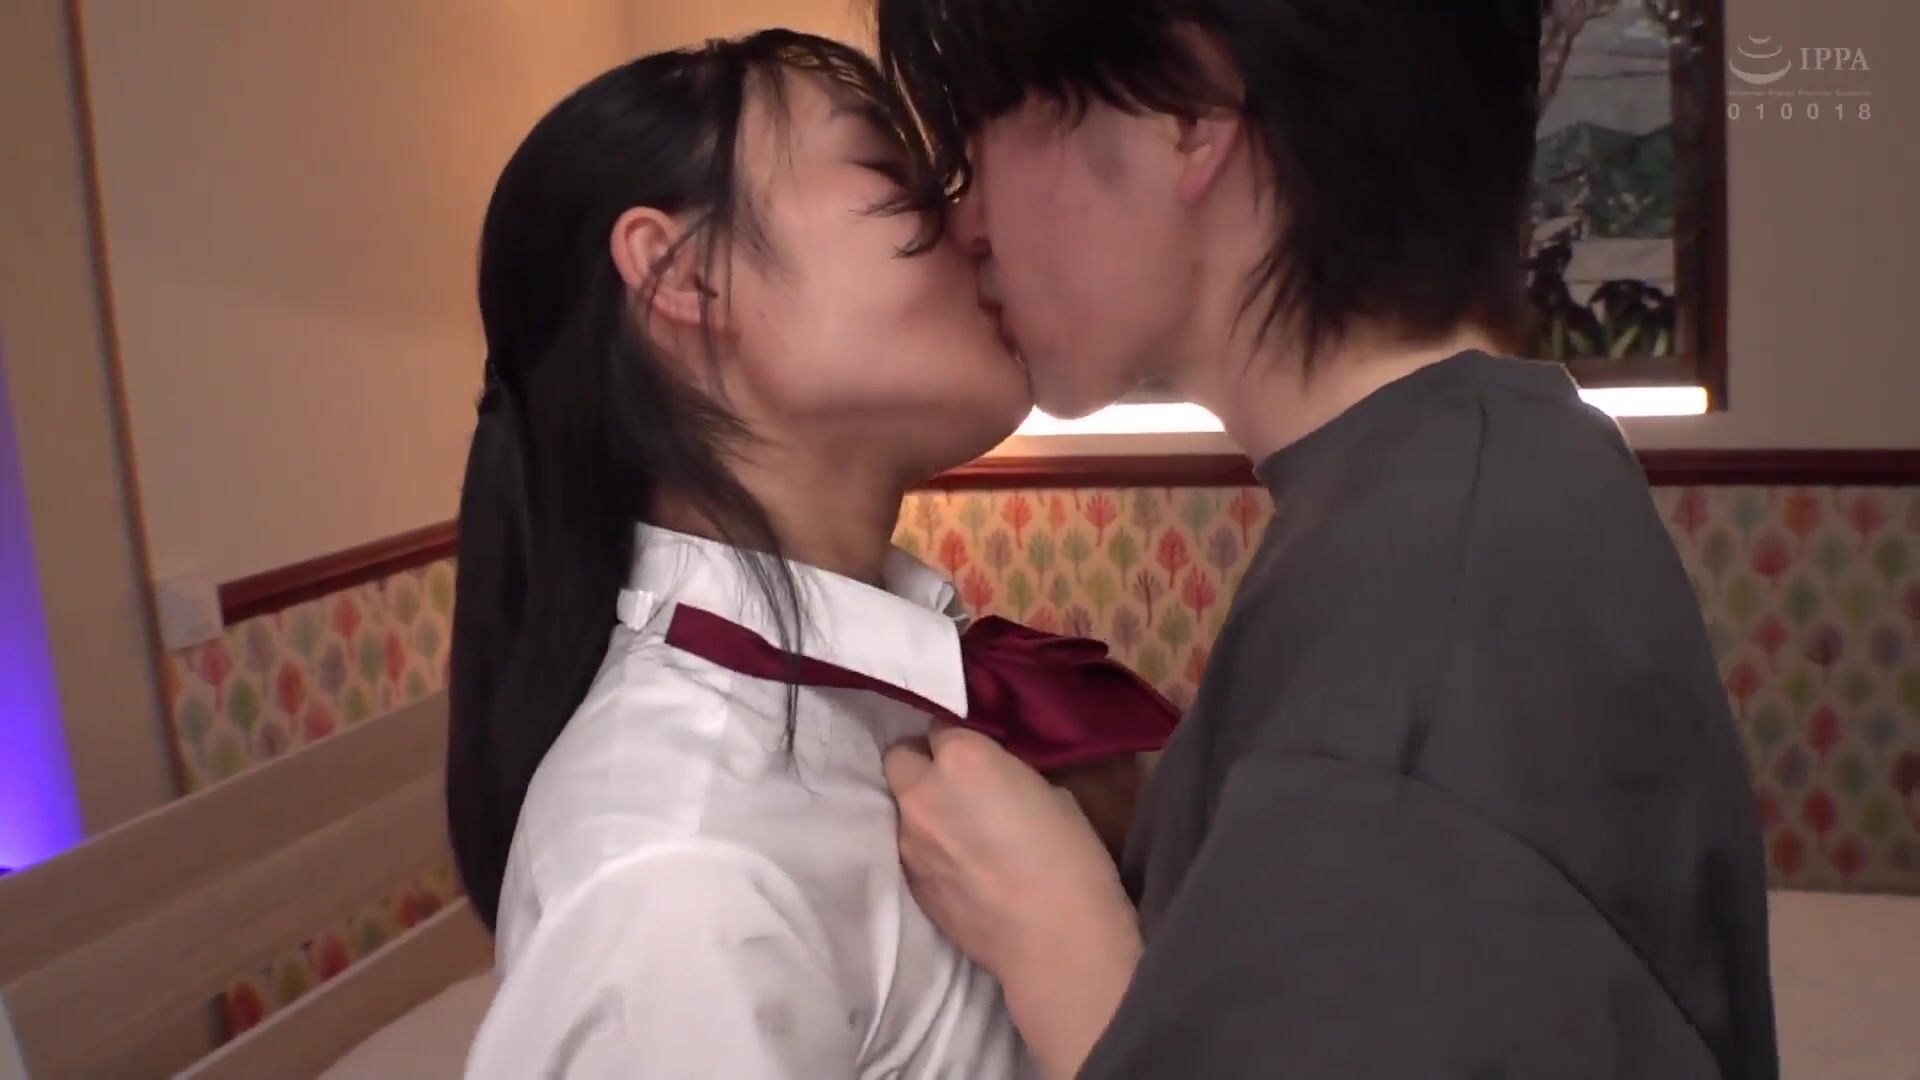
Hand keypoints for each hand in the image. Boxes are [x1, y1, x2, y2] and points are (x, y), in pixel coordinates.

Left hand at [885, 724, 1141, 1079]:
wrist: (1054, 939)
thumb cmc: (1069, 857)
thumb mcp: (1048, 790)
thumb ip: (1005, 774)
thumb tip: (991, 781)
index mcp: (961, 758)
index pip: (940, 727)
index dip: (960, 741)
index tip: (976, 754)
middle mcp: (922, 793)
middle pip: (899, 758)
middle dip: (922, 764)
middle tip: (953, 783)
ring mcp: (909, 841)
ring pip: (901, 807)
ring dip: (923, 808)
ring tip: (957, 830)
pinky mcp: (909, 882)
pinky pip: (909, 848)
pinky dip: (928, 847)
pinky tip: (959, 866)